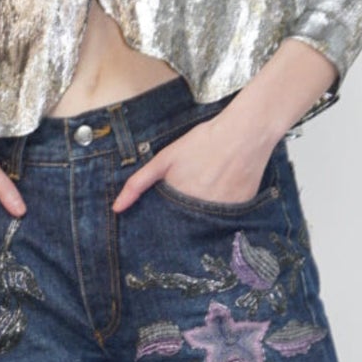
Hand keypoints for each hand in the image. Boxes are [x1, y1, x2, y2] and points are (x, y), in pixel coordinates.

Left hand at [111, 101, 278, 214]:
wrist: (245, 133)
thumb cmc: (203, 142)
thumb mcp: (165, 160)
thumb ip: (137, 184)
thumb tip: (116, 209)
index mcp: (180, 204)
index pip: (166, 227)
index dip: (164, 222)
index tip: (164, 215)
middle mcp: (201, 215)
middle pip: (186, 228)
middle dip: (183, 220)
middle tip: (191, 193)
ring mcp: (223, 215)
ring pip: (206, 226)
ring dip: (202, 217)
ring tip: (208, 190)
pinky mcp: (241, 212)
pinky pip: (226, 220)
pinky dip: (222, 212)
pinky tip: (224, 191)